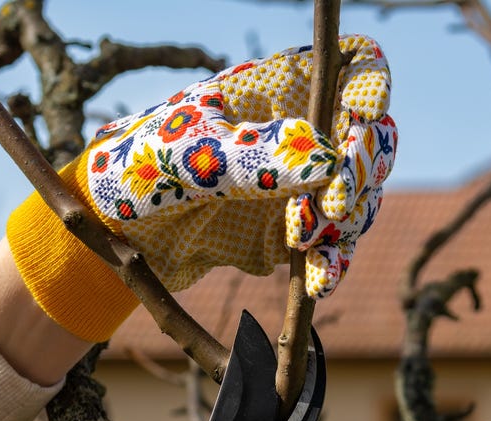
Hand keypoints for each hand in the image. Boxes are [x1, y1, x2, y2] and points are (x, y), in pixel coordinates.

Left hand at [6, 35, 396, 342]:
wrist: (117, 235)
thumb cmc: (139, 169)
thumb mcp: (188, 156)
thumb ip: (254, 155)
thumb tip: (326, 159)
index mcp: (279, 91)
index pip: (354, 68)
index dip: (371, 91)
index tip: (359, 125)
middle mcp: (301, 134)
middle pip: (373, 140)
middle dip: (360, 176)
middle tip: (329, 210)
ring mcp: (302, 187)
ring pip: (360, 199)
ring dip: (346, 225)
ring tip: (304, 243)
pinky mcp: (295, 235)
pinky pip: (333, 247)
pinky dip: (331, 265)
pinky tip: (318, 282)